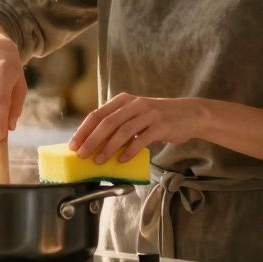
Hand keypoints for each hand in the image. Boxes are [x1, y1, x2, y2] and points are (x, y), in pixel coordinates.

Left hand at [69, 93, 203, 163]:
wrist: (189, 114)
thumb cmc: (157, 118)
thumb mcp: (135, 114)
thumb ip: (118, 124)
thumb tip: (94, 144)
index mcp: (123, 100)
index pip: (97, 114)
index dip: (83, 130)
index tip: (73, 145)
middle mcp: (134, 104)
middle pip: (107, 122)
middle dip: (91, 140)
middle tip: (82, 155)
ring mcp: (148, 114)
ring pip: (122, 131)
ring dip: (108, 148)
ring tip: (99, 160)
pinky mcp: (161, 125)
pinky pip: (141, 138)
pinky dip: (130, 150)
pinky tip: (122, 160)